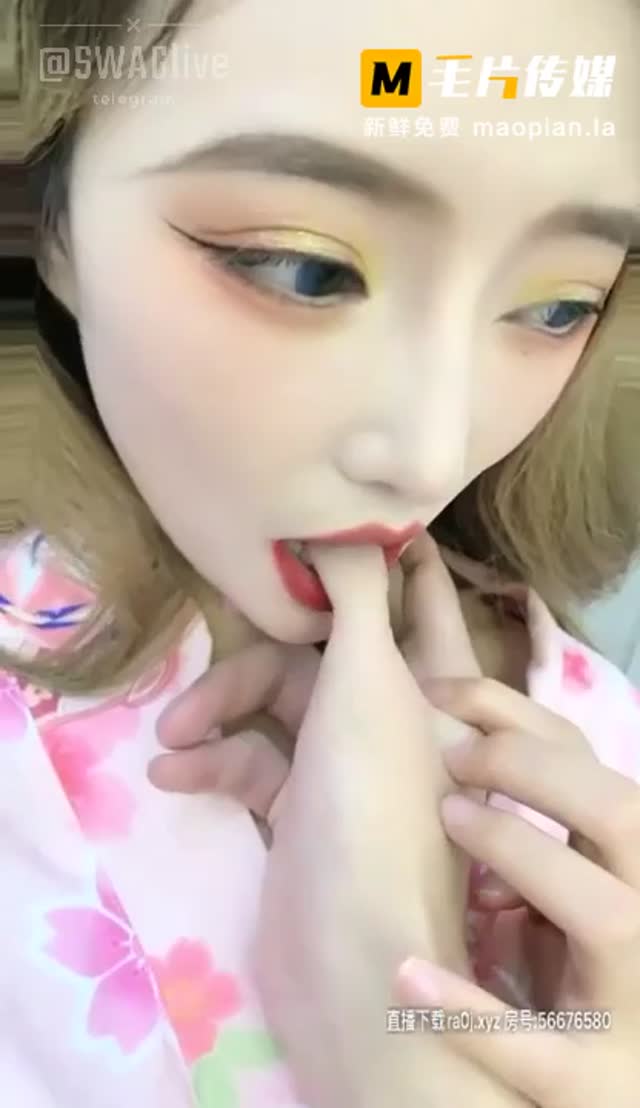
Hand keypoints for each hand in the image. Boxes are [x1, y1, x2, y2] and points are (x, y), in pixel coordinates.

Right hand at [149, 534, 481, 819]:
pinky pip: (254, 766)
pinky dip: (213, 764)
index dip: (396, 562)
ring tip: (172, 732)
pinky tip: (171, 772)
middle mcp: (397, 721)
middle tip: (215, 647)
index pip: (422, 602)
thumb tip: (346, 523)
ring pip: (278, 709)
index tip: (349, 527)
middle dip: (259, 652)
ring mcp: (348, 771)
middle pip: (323, 653)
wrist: (348, 954)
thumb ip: (357, 593)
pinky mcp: (302, 814)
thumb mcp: (369, 677)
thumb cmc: (371, 797)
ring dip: (219, 712)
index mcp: (436, 684)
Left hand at [395, 675, 639, 1107]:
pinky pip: (539, 1051)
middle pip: (623, 814)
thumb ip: (535, 844)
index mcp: (631, 866)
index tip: (437, 693)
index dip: (516, 712)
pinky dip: (472, 1014)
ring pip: (607, 915)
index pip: (593, 761)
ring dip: (523, 852)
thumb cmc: (579, 986)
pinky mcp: (594, 1087)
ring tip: (448, 817)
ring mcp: (631, 1007)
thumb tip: (455, 783)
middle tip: (452, 759)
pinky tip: (405, 973)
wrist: (614, 1088)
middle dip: (534, 768)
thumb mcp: (565, 899)